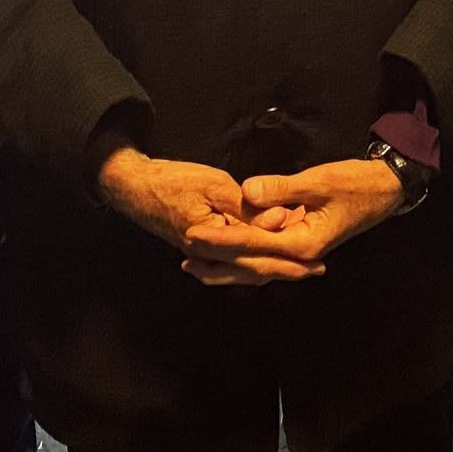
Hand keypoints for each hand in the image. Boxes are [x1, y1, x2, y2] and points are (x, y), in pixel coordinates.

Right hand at [94, 146, 314, 279]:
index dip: (287, 257)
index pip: (257, 255)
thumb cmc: (173, 181)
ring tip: (301, 267)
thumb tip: (278, 221)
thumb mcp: (215, 186)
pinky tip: (266, 260)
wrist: (134, 186)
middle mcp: (207, 256)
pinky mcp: (200, 247)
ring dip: (272, 268)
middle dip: (287, 270)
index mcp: (211, 243)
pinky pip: (232, 261)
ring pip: (243, 269)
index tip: (315, 258)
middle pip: (253, 269)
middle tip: (317, 270)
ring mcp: (202, 254)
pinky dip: (253, 261)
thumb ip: (247, 207)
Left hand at [177, 159, 405, 288]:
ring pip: (256, 267)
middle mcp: (300, 255)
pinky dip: (243, 258)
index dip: (222, 239)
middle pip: (251, 266)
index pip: (254, 245)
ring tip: (193, 263)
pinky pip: (265, 257)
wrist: (385, 190)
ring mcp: (300, 252)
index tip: (194, 234)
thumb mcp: (320, 181)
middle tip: (185, 252)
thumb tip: (247, 192)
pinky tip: (225, 257)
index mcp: (304, 245)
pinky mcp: (299, 244)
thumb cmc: (356, 184)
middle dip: (217, 260)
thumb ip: (282, 189)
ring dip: (225, 266)